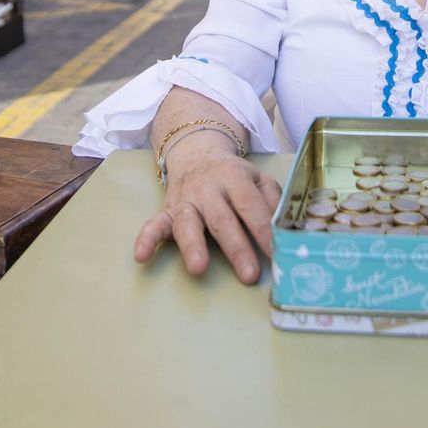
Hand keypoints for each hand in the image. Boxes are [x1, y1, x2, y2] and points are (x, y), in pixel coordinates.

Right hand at [133, 130, 281, 283]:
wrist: (198, 154)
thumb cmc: (234, 177)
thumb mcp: (259, 179)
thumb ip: (273, 199)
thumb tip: (285, 227)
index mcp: (235, 178)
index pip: (251, 206)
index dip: (264, 230)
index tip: (276, 253)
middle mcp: (209, 189)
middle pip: (223, 219)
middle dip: (236, 248)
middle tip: (249, 274)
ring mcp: (186, 200)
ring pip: (188, 223)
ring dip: (193, 245)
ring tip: (198, 268)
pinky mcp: (167, 210)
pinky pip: (154, 224)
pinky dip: (146, 239)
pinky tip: (141, 256)